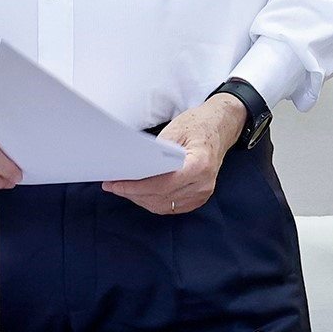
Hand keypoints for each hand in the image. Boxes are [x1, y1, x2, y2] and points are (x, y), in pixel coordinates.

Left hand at [101, 94, 245, 214]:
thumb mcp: (176, 130)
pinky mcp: (198, 198)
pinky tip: (139, 193)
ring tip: (122, 189)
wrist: (220, 127)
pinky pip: (170, 207)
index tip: (116, 184)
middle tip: (112, 185)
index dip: (136, 187)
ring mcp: (202, 194)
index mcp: (199, 165)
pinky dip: (152, 201)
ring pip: (163, 206)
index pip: (162, 185)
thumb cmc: (199, 125)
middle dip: (132, 193)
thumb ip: (156, 151)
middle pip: (160, 198)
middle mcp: (203, 184)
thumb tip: (132, 165)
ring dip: (140, 199)